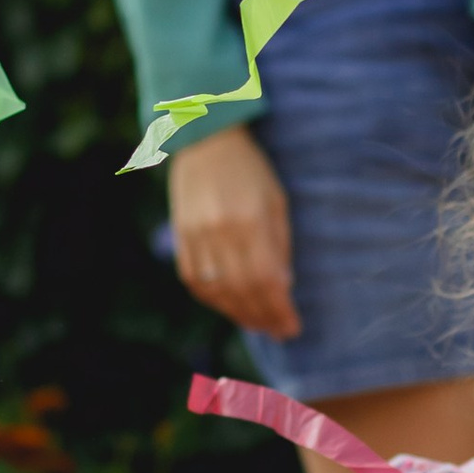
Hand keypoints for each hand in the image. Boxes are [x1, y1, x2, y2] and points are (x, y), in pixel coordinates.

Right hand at [168, 126, 299, 340]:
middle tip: (278, 331)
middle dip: (263, 317)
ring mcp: (196, 236)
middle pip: (243, 291)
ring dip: (239, 314)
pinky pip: (195, 280)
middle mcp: (220, 233)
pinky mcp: (180, 237)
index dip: (280, 310)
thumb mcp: (276, 201)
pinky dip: (213, 300)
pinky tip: (229, 307)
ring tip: (257, 325)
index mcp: (250, 221)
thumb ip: (279, 244)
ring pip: (217, 291)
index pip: (267, 281)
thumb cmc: (250, 169)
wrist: (205, 141)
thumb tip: (283, 287)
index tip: (292, 327)